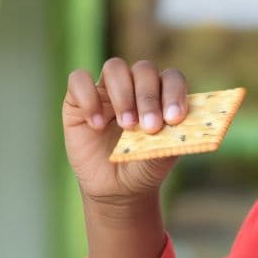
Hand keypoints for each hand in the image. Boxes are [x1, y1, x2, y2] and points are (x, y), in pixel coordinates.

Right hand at [62, 58, 188, 207]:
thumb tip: (179, 125)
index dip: (174, 93)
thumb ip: (169, 140)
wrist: (116, 189)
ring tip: (127, 126)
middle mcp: (135, 85)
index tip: (174, 119)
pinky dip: (88, 98)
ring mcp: (107, 90)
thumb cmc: (144, 166)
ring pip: (114, 67)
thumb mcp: (160, 158)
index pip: (172, 78)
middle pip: (144, 70)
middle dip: (148, 98)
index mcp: (162, 93)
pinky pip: (79, 80)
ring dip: (123, 95)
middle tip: (150, 127)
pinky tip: (96, 125)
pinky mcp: (78, 100)